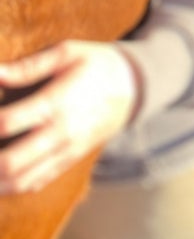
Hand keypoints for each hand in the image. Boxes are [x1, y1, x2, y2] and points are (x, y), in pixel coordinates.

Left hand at [0, 42, 141, 194]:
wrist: (136, 86)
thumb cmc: (97, 64)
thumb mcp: (67, 53)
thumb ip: (29, 67)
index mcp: (56, 102)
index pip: (7, 122)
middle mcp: (61, 132)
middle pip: (11, 163)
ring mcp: (67, 150)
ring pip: (22, 180)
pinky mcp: (71, 159)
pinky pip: (38, 182)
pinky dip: (14, 185)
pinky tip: (1, 178)